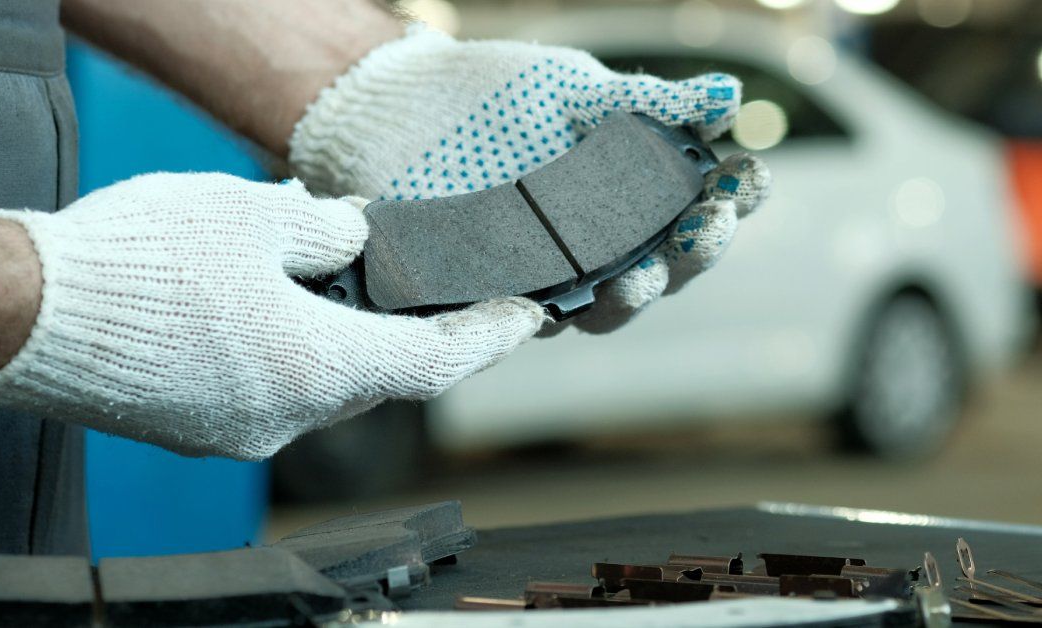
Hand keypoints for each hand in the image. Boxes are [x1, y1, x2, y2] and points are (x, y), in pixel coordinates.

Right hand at [0, 174, 543, 459]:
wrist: (24, 318)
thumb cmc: (140, 266)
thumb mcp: (253, 216)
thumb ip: (326, 230)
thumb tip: (354, 238)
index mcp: (317, 369)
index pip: (435, 363)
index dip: (489, 337)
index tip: (525, 318)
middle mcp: (285, 419)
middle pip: (375, 376)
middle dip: (402, 331)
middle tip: (418, 285)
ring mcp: (235, 432)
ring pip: (315, 384)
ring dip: (333, 338)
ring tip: (325, 280)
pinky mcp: (193, 428)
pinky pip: (262, 391)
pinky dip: (281, 352)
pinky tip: (260, 306)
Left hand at [289, 26, 769, 333]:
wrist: (401, 107)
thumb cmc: (495, 96)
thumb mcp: (574, 91)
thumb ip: (642, 103)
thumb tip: (723, 99)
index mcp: (633, 195)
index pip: (697, 208)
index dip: (730, 200)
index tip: (748, 179)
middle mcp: (601, 244)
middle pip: (664, 267)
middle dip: (692, 252)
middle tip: (708, 226)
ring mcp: (549, 274)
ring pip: (605, 303)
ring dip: (633, 293)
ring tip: (642, 274)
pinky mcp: (494, 295)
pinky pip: (529, 314)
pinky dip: (551, 308)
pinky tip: (566, 296)